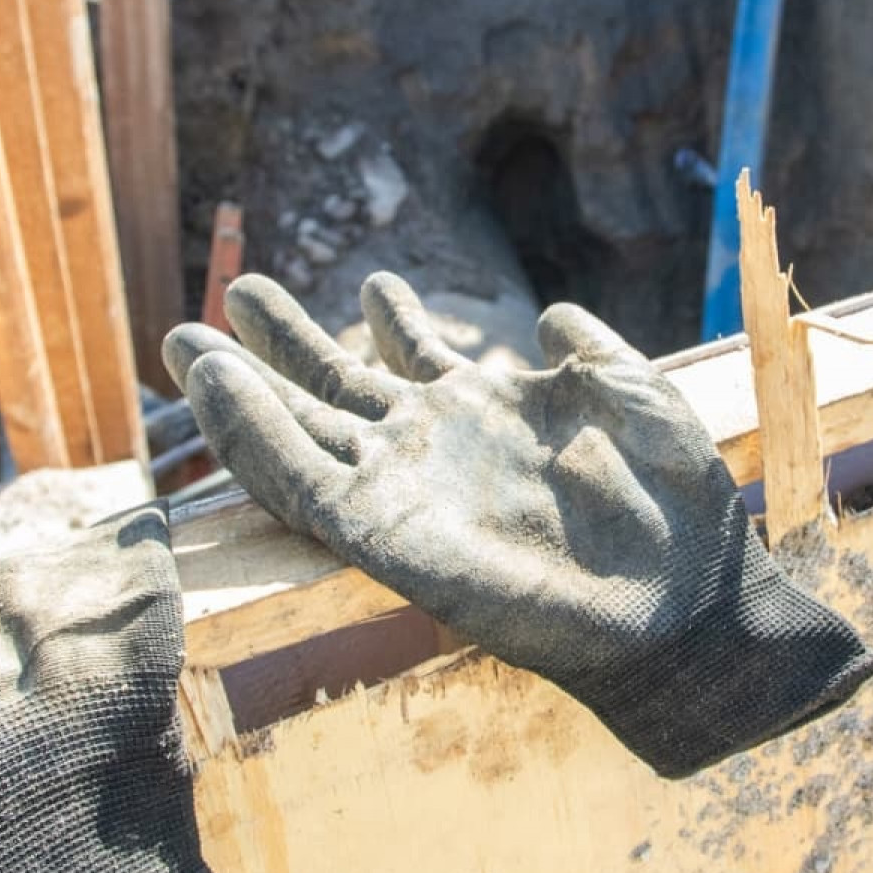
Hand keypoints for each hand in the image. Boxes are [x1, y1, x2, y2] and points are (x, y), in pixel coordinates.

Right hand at [165, 273, 872, 777]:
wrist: (680, 593)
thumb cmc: (667, 497)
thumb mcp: (627, 392)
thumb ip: (584, 349)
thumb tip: (549, 316)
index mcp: (485, 414)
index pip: (408, 359)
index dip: (381, 319)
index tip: (373, 279)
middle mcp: (433, 449)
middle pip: (337, 386)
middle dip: (284, 342)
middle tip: (237, 292)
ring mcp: (403, 490)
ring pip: (301, 428)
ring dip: (244, 384)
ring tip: (193, 340)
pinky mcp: (382, 538)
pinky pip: (300, 485)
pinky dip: (252, 438)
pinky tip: (217, 388)